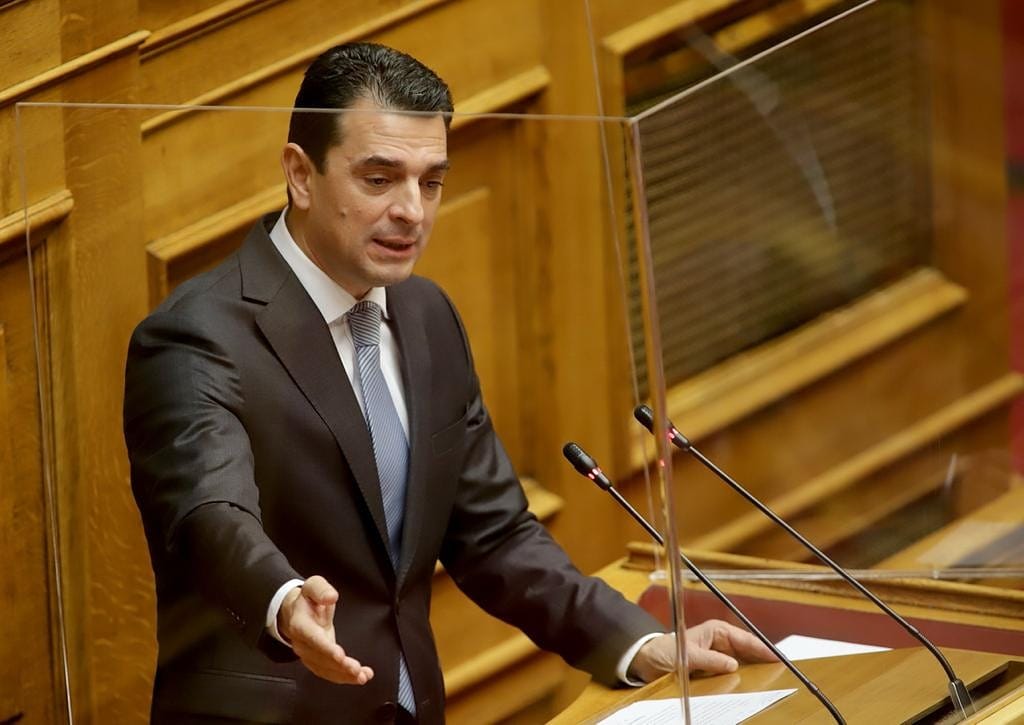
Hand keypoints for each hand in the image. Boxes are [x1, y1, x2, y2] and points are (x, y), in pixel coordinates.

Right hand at [278, 575, 373, 684]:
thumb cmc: (308, 599)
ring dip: (344, 676)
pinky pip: (329, 673)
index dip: (326, 648)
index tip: (340, 655)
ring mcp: (308, 655)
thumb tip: (331, 597)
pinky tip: (360, 677)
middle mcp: (302, 644)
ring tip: (362, 676)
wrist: (296, 612)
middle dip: (339, 666)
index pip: (313, 639)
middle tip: (357, 670)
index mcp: (300, 625)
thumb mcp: (313, 585)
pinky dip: (344, 678)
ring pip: (325, 670)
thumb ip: (321, 590)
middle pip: (320, 658)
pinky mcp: (316, 662)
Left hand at [628, 619, 778, 682]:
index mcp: (716, 631)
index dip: (763, 648)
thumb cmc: (665, 650)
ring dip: (753, 671)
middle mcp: (720, 641)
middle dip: (762, 660)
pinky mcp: (714, 667)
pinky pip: (732, 673)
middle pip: (748, 651)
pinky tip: (749, 686)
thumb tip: (733, 665)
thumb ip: (710, 660)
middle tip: (780, 670)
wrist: (648, 660)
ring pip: (742, 663)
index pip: (745, 639)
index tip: (777, 657)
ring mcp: (718, 655)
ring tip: (770, 680)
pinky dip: (741, 678)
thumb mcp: (687, 655)